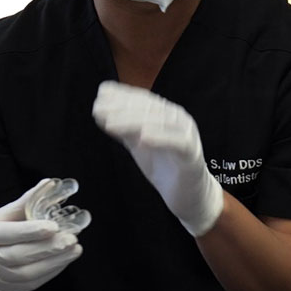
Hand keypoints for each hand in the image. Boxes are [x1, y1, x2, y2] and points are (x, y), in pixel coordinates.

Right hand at [0, 179, 82, 290]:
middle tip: (71, 239)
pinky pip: (34, 283)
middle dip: (48, 247)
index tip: (53, 226)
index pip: (8, 234)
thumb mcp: (1, 217)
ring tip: (75, 249)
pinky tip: (65, 259)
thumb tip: (49, 184)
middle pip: (20, 255)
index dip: (30, 231)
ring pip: (28, 272)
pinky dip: (52, 271)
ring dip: (55, 261)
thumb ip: (26, 202)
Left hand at [92, 80, 223, 236]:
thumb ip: (123, 128)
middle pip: (150, 108)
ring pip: (161, 122)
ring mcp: (187, 134)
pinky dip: (161, 138)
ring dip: (134, 121)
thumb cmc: (164, 166)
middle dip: (122, 108)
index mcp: (165, 113)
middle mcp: (177, 119)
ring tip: (112, 124)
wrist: (187, 193)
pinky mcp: (192, 152)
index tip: (99, 97)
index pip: (142, 99)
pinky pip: (178, 142)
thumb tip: (100, 112)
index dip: (121, 97)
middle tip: (100, 110)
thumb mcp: (137, 143)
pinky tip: (143, 138)